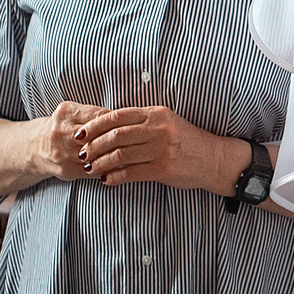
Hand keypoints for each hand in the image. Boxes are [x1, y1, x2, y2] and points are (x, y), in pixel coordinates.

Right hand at [43, 100, 129, 181]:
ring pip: (97, 155)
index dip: (117, 122)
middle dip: (117, 140)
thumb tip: (125, 118)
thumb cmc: (63, 127)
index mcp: (66, 113)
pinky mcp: (67, 170)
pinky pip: (94, 170)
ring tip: (130, 153)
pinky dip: (108, 168)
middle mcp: (61, 133)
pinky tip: (119, 166)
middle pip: (98, 136)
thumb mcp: (73, 113)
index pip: (100, 117)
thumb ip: (95, 114)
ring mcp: (63, 153)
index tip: (128, 125)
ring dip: (115, 155)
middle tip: (134, 141)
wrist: (36, 148)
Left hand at [80, 105, 246, 193]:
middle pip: (115, 135)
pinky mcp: (163, 169)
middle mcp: (157, 129)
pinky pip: (130, 173)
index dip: (95, 125)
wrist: (213, 159)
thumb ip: (141, 122)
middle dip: (93, 145)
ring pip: (119, 155)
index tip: (80, 134)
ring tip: (90, 168)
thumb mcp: (166, 122)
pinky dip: (114, 177)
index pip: (117, 116)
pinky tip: (107, 180)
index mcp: (155, 113)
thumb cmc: (186, 141)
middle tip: (81, 153)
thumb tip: (107, 129)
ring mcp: (160, 149)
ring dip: (100, 163)